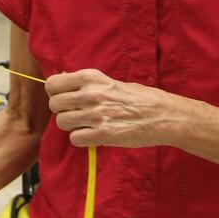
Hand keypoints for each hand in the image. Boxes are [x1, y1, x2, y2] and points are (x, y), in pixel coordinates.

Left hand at [45, 68, 183, 148]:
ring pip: (62, 122)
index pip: (53, 84)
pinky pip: (75, 139)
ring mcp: (96, 114)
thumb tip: (63, 85)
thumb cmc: (139, 98)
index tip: (64, 98)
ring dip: (72, 126)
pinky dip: (82, 139)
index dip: (55, 93)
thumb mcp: (111, 82)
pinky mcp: (103, 134)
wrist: (165, 116)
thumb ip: (87, 84)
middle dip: (62, 111)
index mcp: (91, 77)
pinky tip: (94, 135)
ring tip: (88, 124)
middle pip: (54, 105)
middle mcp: (91, 94)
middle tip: (77, 114)